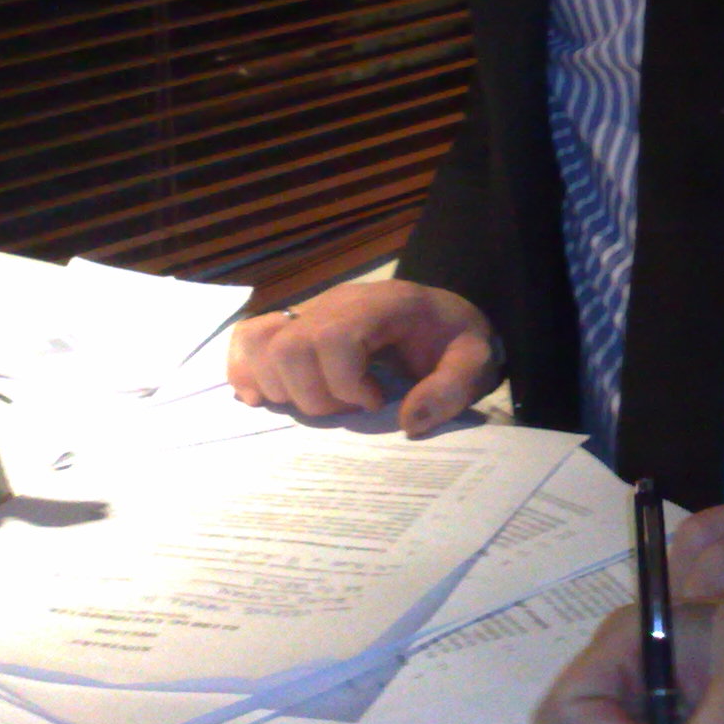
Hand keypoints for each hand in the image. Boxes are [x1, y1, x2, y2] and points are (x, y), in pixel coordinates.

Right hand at [225, 280, 498, 435]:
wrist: (447, 321)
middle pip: (290, 346)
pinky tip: (267, 397)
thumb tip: (408, 422)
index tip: (374, 402)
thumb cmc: (457, 343)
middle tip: (348, 408)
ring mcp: (313, 310)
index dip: (344, 382)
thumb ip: (450, 390)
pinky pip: (251, 337)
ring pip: (263, 344)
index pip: (333, 337)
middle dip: (313, 394)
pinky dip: (248, 369)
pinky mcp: (298, 324)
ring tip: (322, 401)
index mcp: (384, 304)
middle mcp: (339, 301)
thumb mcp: (475, 364)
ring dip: (283, 389)